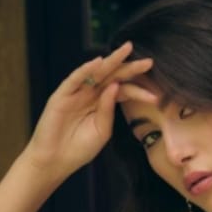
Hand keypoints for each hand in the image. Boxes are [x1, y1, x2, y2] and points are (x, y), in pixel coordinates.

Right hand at [25, 41, 155, 180]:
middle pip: (112, 76)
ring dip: (111, 61)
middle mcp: (90, 94)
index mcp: (101, 104)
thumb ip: (109, 110)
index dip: (138, 90)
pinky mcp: (61, 95)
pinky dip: (86, 70)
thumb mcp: (102, 131)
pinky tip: (99, 63)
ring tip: (126, 50)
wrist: (56, 161)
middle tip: (149, 62)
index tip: (155, 95)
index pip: (122, 91)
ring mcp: (76, 93)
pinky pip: (75, 79)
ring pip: (95, 72)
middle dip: (129, 68)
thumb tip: (116, 86)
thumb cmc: (79, 149)